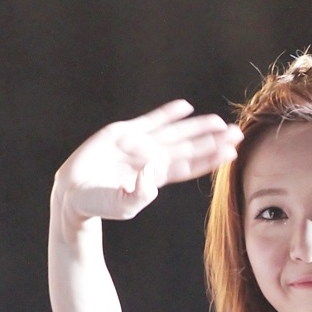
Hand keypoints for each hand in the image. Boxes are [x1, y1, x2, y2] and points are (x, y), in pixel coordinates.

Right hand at [53, 100, 242, 225]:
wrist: (75, 193)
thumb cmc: (101, 204)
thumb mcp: (121, 203)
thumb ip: (139, 193)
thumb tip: (152, 174)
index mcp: (156, 177)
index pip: (189, 166)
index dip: (210, 159)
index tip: (231, 153)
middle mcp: (153, 160)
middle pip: (189, 148)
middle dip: (212, 141)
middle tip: (236, 133)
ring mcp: (140, 145)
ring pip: (175, 133)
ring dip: (197, 127)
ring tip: (218, 122)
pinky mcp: (124, 133)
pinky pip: (151, 120)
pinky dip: (168, 113)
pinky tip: (185, 107)